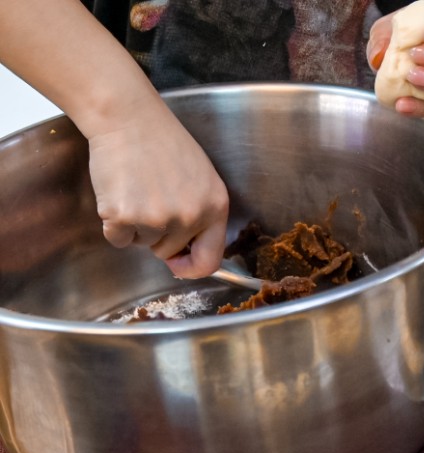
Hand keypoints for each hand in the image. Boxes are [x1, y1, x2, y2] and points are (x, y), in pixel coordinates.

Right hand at [87, 103, 228, 277]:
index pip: (210, 260)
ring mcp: (157, 218)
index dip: (191, 268)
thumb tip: (189, 254)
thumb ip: (201, 214)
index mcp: (215, 207)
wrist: (128, 118)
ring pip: (142, 244)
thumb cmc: (162, 143)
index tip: (178, 264)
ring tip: (136, 188)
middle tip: (149, 196)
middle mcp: (190, 216)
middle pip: (168, 251)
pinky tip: (118, 192)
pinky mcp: (124, 216)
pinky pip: (117, 238)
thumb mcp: (201, 178)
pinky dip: (113, 222)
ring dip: (134, 224)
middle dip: (156, 233)